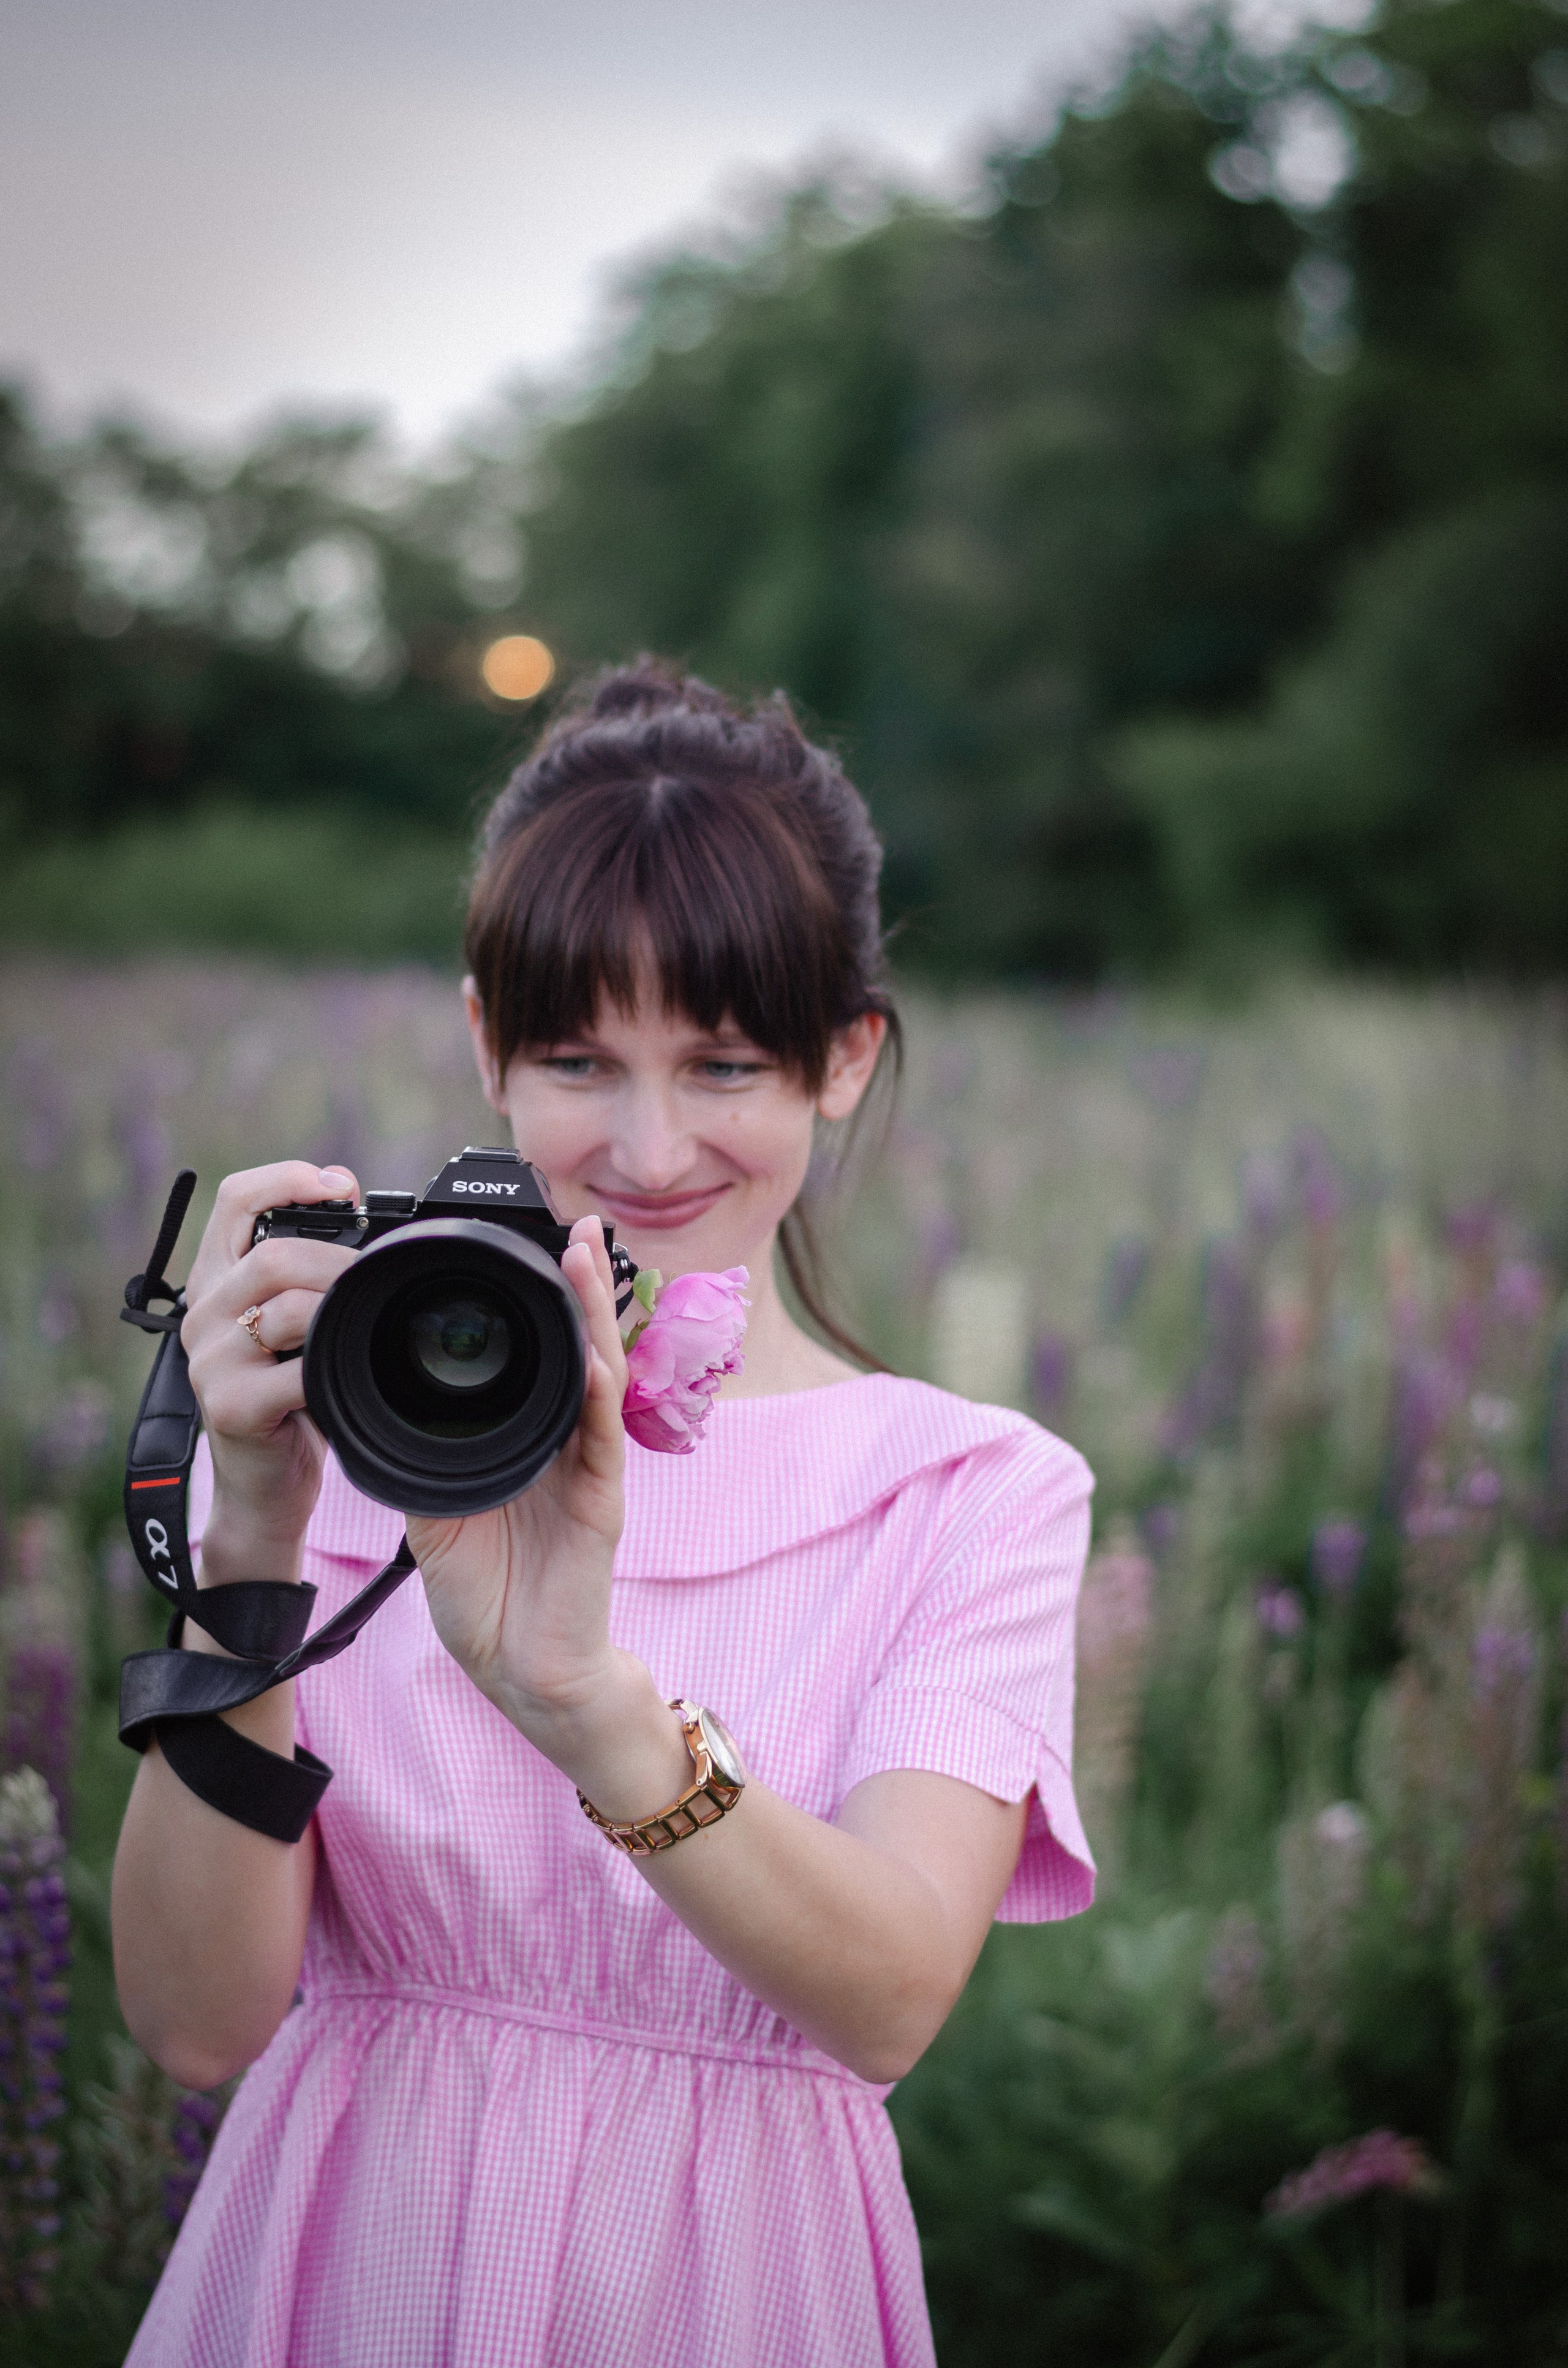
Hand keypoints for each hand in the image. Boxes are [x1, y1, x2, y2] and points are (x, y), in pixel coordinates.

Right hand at [180, 1161, 361, 1584]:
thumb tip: (364, 1208)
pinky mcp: (231, 1406)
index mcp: (217, 1281)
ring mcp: (212, 1361)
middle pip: (271, 1252)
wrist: (262, 1487)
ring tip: (367, 1324)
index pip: (233, 1200)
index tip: (339, 1185)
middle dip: (338, 1257)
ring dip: (341, 1308)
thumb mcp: (294, 1326)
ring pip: (285, 1305)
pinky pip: (294, 1370)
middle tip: (376, 1275)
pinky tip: (348, 1373)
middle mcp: (204, 1313)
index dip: (285, 1178)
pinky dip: (331, 1367)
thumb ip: (309, 1276)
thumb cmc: (289, 1399)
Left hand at [407, 1217, 633, 1746]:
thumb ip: (421, 1454)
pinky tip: (597, 1356)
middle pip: (579, 1349)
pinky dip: (600, 1394)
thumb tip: (377, 1404)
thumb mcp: (436, 1508)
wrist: (519, 1669)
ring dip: (596, 1317)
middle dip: (579, 1285)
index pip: (538, 1356)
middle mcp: (566, 1444)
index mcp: (529, 1440)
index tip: (527, 1243)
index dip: (541, 1301)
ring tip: (590, 1258)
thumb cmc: (487, 1592)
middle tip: (578, 1223)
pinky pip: (601, 1439)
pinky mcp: (602, 1505)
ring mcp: (588, 1470)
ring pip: (599, 1376)